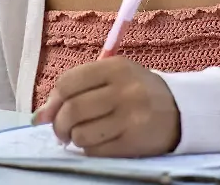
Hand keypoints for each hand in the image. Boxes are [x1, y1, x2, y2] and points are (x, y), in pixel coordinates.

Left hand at [32, 56, 180, 156]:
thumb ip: (77, 88)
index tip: (50, 112)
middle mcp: (123, 90)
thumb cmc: (137, 91)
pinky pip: (96, 151)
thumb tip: (39, 116)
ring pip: (81, 133)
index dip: (53, 101)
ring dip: (74, 139)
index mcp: (115, 67)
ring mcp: (130, 117)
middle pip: (72, 110)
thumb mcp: (112, 78)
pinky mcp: (134, 142)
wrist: (180, 111)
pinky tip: (97, 143)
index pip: (68, 82)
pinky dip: (89, 149)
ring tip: (81, 136)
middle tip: (61, 131)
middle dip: (59, 125)